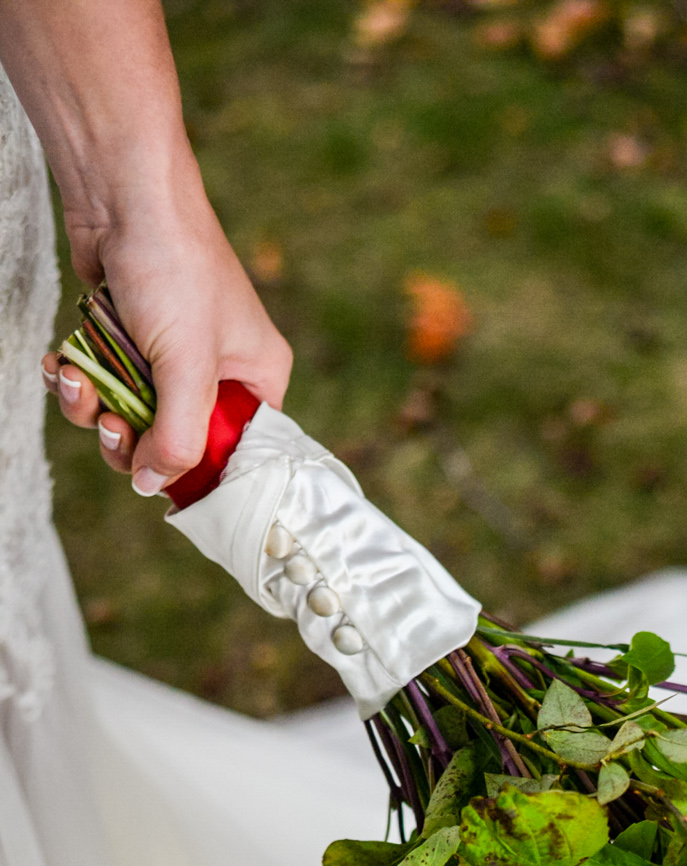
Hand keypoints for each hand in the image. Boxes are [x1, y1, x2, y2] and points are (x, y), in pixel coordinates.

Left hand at [43, 180, 290, 494]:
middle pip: (174, 442)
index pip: (238, 454)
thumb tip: (151, 486)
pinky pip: (102, 384)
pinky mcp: (127, 339)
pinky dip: (76, 379)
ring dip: (92, 408)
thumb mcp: (187, 367)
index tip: (160, 474)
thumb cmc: (175, 267)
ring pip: (130, 416)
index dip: (197, 472)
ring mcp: (168, 356)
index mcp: (257, 379)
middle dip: (130, 438)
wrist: (121, 189)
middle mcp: (218, 371)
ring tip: (76, 380)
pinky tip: (60, 362)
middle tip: (112, 424)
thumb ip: (177, 438)